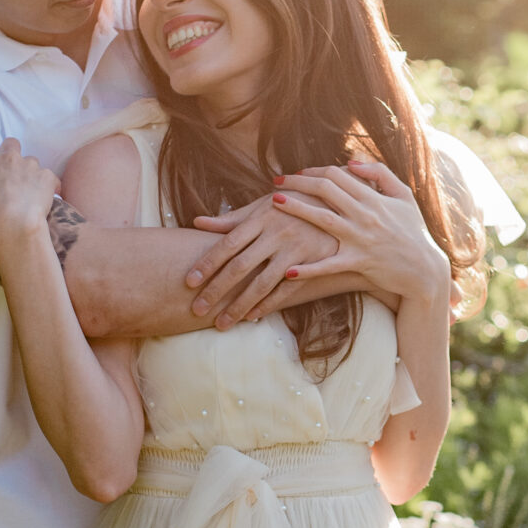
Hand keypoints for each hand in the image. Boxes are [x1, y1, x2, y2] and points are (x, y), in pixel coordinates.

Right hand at [0, 94, 57, 238]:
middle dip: (10, 154)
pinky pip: (47, 178)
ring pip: (30, 163)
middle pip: (10, 144)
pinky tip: (40, 201)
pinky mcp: (47, 176)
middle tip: (9, 176)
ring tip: (24, 196)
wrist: (16, 225)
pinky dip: (45, 188)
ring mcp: (29, 165)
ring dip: (28, 174)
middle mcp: (9, 157)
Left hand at [184, 194, 340, 327]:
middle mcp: (276, 233)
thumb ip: (230, 219)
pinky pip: (287, 288)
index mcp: (260, 218)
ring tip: (221, 323)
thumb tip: (197, 222)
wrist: (337, 204)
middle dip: (217, 290)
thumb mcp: (262, 206)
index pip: (228, 244)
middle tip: (197, 309)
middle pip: (240, 266)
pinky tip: (252, 317)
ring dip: (240, 306)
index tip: (189, 282)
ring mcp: (295, 249)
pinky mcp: (312, 262)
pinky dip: (269, 304)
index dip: (208, 263)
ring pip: (262, 283)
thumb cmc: (292, 204)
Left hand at [266, 161, 449, 304]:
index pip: (337, 174)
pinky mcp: (359, 263)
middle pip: (324, 190)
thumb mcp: (404, 197)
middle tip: (275, 182)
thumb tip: (353, 161)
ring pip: (321, 218)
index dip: (312, 171)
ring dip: (295, 209)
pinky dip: (308, 268)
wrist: (426, 270)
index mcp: (373, 197)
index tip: (296, 174)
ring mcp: (360, 238)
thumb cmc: (414, 233)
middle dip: (297, 183)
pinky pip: (328, 265)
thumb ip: (381, 174)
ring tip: (273, 203)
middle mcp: (365, 214)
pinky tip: (288, 270)